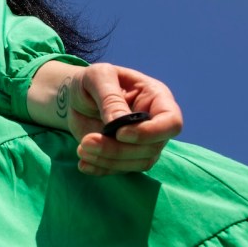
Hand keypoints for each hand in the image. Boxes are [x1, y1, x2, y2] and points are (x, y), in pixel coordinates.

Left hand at [67, 63, 183, 175]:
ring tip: (82, 149)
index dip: (150, 133)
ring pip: (138, 162)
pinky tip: (84, 163)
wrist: (76, 96)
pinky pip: (121, 169)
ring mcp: (143, 142)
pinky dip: (102, 169)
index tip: (120, 133)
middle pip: (152, 148)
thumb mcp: (98, 77)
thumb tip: (119, 123)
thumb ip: (110, 98)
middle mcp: (155, 123)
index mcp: (156, 98)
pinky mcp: (126, 155)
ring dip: (109, 161)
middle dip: (119, 149)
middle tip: (87, 142)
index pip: (171, 122)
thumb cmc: (93, 80)